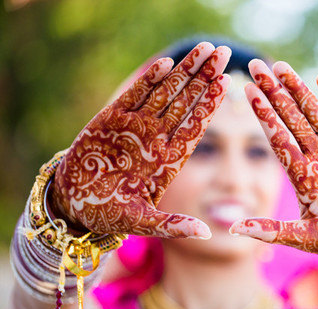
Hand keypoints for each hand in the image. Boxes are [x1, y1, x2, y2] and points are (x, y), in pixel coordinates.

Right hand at [51, 43, 230, 238]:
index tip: (227, 84)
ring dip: (184, 72)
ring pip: (165, 93)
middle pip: (186, 103)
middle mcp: (156, 139)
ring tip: (204, 50)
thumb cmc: (111, 213)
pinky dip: (148, 81)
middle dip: (204, 78)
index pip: (195, 127)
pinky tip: (165, 64)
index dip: (210, 106)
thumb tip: (205, 234)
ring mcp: (136, 127)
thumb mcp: (143, 222)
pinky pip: (134, 96)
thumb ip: (173, 226)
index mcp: (169, 159)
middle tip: (223, 53)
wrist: (75, 202)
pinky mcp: (111, 119)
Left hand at [230, 60, 317, 264]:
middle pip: (291, 118)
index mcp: (302, 175)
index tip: (247, 92)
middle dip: (274, 92)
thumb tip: (231, 229)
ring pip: (316, 113)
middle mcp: (317, 157)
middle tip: (256, 65)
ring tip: (281, 67)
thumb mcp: (304, 238)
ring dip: (299, 90)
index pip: (277, 139)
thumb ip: (271, 231)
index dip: (263, 115)